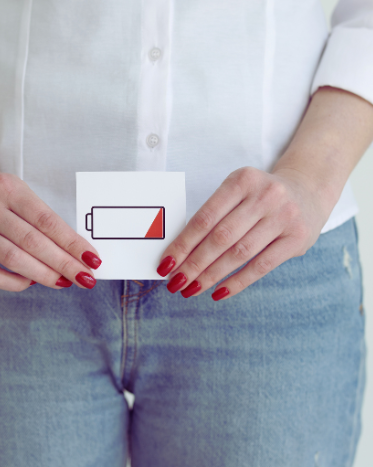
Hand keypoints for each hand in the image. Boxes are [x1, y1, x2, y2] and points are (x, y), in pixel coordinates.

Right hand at [0, 173, 101, 291]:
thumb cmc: (7, 201)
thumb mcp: (25, 196)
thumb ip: (47, 222)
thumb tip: (79, 255)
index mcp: (9, 189)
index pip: (47, 221)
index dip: (72, 243)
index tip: (92, 259)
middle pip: (32, 242)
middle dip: (64, 264)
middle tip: (85, 278)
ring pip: (14, 260)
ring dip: (45, 275)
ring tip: (65, 282)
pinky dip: (17, 283)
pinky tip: (33, 282)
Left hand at [156, 166, 334, 299]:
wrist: (308, 188)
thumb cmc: (260, 196)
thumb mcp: (238, 192)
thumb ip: (214, 216)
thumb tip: (179, 252)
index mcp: (242, 180)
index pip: (205, 218)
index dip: (183, 243)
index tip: (165, 263)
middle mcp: (265, 196)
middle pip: (220, 237)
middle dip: (193, 264)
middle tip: (175, 282)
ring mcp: (284, 217)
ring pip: (239, 253)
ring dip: (211, 275)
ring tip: (192, 289)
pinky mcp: (298, 238)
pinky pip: (262, 266)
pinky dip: (237, 282)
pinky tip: (219, 292)